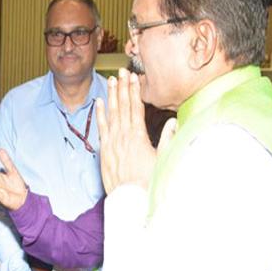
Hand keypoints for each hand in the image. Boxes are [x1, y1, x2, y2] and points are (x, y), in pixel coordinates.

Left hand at [96, 69, 165, 192]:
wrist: (130, 199)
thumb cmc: (149, 182)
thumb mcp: (163, 159)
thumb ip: (167, 139)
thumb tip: (172, 122)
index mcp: (139, 136)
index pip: (136, 107)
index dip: (135, 91)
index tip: (134, 78)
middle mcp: (124, 135)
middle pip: (123, 106)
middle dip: (123, 87)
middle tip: (121, 72)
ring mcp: (112, 142)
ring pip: (111, 113)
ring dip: (112, 96)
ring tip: (111, 80)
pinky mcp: (104, 150)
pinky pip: (101, 127)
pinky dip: (100, 114)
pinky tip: (99, 102)